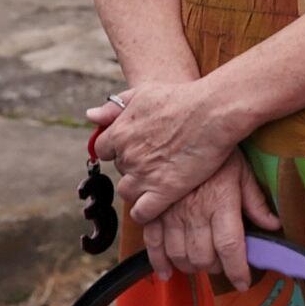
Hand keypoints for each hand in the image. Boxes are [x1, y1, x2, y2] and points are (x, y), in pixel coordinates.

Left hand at [90, 77, 249, 223]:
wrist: (213, 112)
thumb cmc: (182, 98)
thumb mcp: (143, 93)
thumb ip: (115, 106)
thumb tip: (91, 116)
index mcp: (119, 133)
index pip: (103, 150)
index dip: (119, 149)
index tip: (136, 147)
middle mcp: (127, 156)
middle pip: (120, 170)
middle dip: (134, 166)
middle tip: (157, 159)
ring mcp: (145, 175)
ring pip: (127, 192)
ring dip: (138, 188)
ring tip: (158, 180)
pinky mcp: (164, 191)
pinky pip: (142, 212)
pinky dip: (145, 212)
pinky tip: (157, 205)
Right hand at [140, 153, 280, 288]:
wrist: (182, 129)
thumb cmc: (217, 150)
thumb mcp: (242, 171)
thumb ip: (256, 202)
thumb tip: (273, 225)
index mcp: (220, 203)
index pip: (230, 247)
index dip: (237, 270)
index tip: (243, 282)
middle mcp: (194, 213)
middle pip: (203, 257)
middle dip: (216, 268)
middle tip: (224, 265)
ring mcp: (170, 214)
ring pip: (180, 256)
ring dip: (192, 267)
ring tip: (203, 263)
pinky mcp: (152, 213)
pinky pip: (152, 245)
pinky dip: (158, 263)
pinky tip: (167, 272)